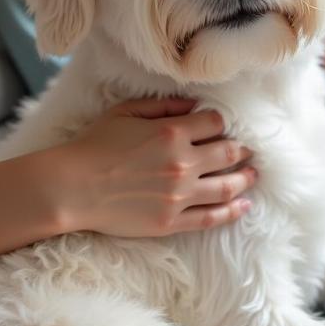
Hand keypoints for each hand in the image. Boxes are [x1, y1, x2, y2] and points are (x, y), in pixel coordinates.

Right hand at [52, 98, 255, 236]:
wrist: (71, 187)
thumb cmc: (94, 145)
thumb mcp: (126, 112)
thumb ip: (164, 106)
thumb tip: (194, 104)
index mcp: (172, 133)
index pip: (214, 123)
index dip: (221, 123)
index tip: (223, 126)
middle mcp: (182, 163)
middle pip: (228, 153)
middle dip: (242, 150)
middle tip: (249, 150)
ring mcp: (179, 195)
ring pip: (227, 186)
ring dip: (245, 178)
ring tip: (253, 174)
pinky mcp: (172, 221)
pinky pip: (211, 216)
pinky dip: (232, 210)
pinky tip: (244, 205)